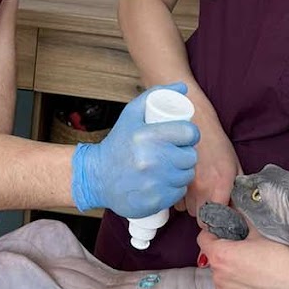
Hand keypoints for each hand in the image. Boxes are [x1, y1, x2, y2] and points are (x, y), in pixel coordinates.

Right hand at [71, 82, 199, 218]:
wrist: (97, 177)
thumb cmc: (117, 144)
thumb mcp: (131, 114)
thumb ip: (155, 95)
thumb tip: (183, 87)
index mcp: (147, 136)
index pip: (188, 133)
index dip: (190, 134)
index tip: (184, 136)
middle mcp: (152, 160)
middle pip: (190, 156)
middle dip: (186, 153)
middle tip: (176, 152)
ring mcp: (154, 183)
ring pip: (187, 175)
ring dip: (182, 170)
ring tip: (170, 166)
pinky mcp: (154, 201)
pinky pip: (178, 192)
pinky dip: (175, 187)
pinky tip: (165, 182)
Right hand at [180, 108, 238, 216]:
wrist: (195, 123)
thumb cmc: (217, 143)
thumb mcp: (234, 166)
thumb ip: (238, 191)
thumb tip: (241, 212)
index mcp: (220, 185)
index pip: (213, 221)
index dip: (216, 223)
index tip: (218, 218)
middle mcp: (200, 187)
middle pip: (199, 217)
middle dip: (204, 213)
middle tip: (209, 200)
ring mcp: (183, 183)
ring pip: (186, 209)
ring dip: (192, 204)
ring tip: (198, 189)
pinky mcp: (171, 178)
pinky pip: (175, 198)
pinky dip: (181, 196)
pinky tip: (187, 184)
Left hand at [197, 229, 288, 288]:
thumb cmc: (283, 257)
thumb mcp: (261, 231)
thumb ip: (243, 220)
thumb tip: (235, 209)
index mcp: (221, 256)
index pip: (203, 239)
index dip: (213, 233)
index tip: (225, 232)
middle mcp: (218, 278)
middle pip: (214, 260)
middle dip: (225, 254)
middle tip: (244, 251)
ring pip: (222, 279)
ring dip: (230, 273)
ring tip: (252, 270)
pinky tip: (256, 285)